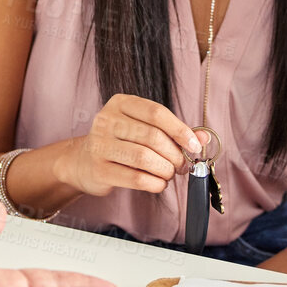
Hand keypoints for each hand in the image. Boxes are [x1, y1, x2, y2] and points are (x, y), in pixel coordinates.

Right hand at [54, 94, 204, 197]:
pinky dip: (155, 183)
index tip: (194, 145)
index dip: (180, 130)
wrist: (83, 162)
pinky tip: (158, 183)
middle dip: (174, 154)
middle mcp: (106, 120)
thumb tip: (203, 138)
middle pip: (152, 137)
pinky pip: (136, 178)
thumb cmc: (120, 143)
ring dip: (165, 170)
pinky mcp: (99, 169)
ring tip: (168, 173)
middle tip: (181, 165)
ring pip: (145, 158)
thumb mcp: (143, 128)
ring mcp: (99, 145)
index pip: (156, 113)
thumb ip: (172, 131)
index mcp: (120, 103)